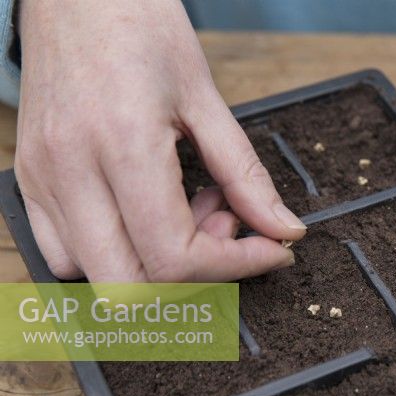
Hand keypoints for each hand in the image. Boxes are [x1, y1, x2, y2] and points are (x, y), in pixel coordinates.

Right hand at [15, 0, 305, 281]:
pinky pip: (65, 252)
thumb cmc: (138, 26)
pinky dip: (117, 251)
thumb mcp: (206, 97)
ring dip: (154, 265)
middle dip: (194, 275)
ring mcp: (41, 179)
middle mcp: (70, 171)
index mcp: (121, 145)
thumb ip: (246, 174)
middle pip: (130, 286)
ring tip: (189, 211)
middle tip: (227, 228)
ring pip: (93, 277)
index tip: (271, 250)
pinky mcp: (30, 180)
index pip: (174, 255)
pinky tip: (149, 212)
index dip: (235, 266)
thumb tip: (283, 229)